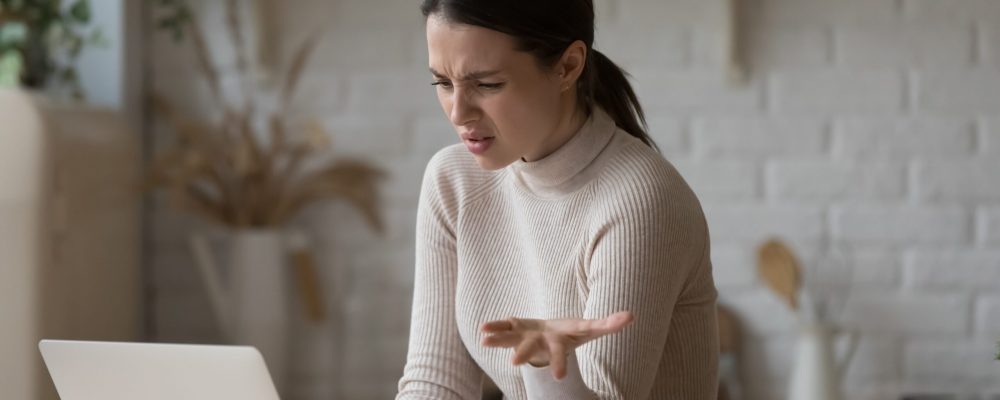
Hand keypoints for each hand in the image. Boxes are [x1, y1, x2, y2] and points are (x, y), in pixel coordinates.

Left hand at [480, 311, 633, 379]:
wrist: (550, 338)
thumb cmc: (571, 334)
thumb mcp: (590, 329)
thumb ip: (609, 324)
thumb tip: (632, 316)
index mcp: (557, 343)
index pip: (560, 353)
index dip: (559, 363)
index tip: (558, 377)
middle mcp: (539, 343)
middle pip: (531, 349)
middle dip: (522, 355)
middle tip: (513, 363)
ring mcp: (525, 336)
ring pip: (510, 338)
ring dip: (497, 339)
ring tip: (483, 340)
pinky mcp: (515, 328)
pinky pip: (503, 326)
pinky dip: (494, 326)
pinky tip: (482, 330)